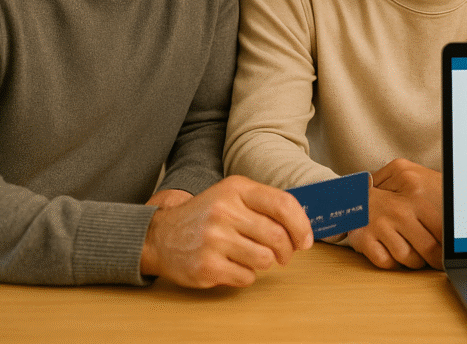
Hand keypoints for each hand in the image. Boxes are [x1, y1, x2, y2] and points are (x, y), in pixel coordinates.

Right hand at [140, 175, 313, 287]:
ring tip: (252, 257)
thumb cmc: (206, 216)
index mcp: (236, 189)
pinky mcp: (207, 266)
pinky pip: (247, 277)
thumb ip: (264, 204)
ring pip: (265, 259)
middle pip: (277, 236)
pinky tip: (233, 265)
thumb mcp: (232, 196)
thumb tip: (302, 226)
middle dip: (287, 250)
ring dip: (265, 262)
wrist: (160, 236)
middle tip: (284, 254)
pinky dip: (246, 275)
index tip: (306, 240)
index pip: (283, 204)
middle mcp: (225, 211)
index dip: (301, 225)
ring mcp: (214, 239)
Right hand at [346, 159, 442, 269]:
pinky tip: (393, 251)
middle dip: (435, 258)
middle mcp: (396, 206)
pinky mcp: (362, 237)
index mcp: (413, 189)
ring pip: (408, 258)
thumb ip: (436, 194)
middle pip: (428, 246)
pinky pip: (386, 262)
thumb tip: (457, 223)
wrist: (353, 192)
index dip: (448, 242)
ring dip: (414, 261)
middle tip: (436, 259)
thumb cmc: (392, 189)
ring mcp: (378, 222)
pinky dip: (392, 263)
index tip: (451, 250)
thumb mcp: (414, 179)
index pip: (441, 225)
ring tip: (413, 252)